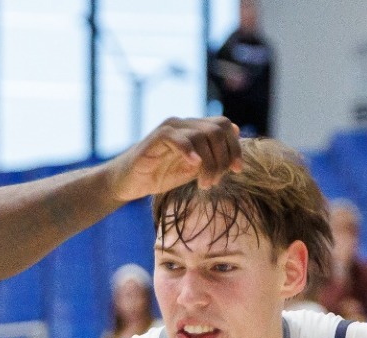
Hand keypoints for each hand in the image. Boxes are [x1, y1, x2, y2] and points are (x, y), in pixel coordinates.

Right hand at [104, 117, 242, 201]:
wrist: (129, 182)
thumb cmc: (160, 175)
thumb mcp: (194, 170)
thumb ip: (213, 158)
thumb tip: (236, 148)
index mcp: (195, 129)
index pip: (225, 126)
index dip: (236, 146)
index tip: (237, 170)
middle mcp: (184, 124)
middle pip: (218, 128)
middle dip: (224, 156)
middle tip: (216, 181)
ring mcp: (169, 129)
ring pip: (201, 135)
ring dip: (209, 162)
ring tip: (204, 184)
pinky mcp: (155, 138)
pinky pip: (177, 137)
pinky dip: (189, 151)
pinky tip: (194, 166)